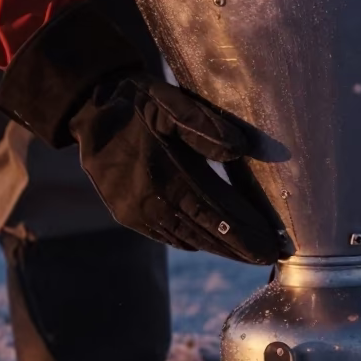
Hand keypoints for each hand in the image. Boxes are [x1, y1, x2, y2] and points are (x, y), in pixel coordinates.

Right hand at [71, 72, 279, 262]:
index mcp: (166, 174)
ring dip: (217, 248)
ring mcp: (136, 212)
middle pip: (204, 233)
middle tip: (267, 258)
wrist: (89, 111)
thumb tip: (239, 150)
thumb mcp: (171, 103)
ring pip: (185, 238)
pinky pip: (165, 235)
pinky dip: (190, 240)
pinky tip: (208, 241)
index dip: (245, 232)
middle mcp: (150, 201)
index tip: (271, 246)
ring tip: (245, 254)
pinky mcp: (126, 215)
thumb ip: (205, 127)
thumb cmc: (137, 103)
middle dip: (238, 247)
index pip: (215, 212)